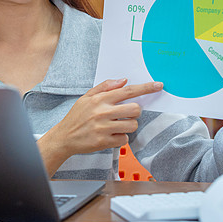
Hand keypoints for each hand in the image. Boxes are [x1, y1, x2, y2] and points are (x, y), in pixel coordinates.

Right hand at [36, 78, 162, 175]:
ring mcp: (104, 127)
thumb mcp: (86, 97)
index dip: (146, 88)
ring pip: (132, 125)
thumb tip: (123, 80)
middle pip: (135, 109)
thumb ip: (105, 87)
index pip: (128, 91)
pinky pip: (124, 139)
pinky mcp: (104, 141)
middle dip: (134, 112)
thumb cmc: (77, 116)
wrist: (64, 137)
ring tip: (117, 126)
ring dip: (128, 126)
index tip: (158, 85)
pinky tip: (111, 136)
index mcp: (100, 99)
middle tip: (126, 114)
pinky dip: (121, 138)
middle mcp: (103, 112)